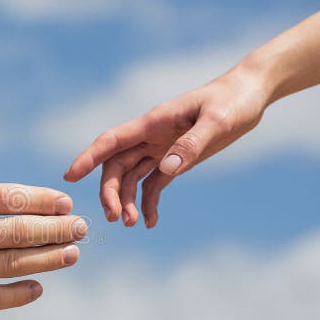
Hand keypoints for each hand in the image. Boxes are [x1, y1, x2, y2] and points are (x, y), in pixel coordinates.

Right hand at [0, 92, 86, 319]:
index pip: (5, 198)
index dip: (40, 200)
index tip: (63, 202)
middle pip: (19, 231)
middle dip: (56, 229)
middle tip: (82, 227)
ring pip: (11, 264)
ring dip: (47, 258)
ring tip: (72, 254)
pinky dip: (17, 294)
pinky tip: (37, 289)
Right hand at [63, 65, 267, 227]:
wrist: (250, 94)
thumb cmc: (234, 101)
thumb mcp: (218, 121)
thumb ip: (191, 144)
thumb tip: (167, 169)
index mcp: (153, 123)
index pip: (111, 142)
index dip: (88, 158)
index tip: (70, 177)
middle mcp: (150, 136)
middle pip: (116, 166)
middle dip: (110, 192)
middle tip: (115, 219)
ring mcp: (160, 148)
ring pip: (131, 178)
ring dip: (126, 201)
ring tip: (130, 225)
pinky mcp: (175, 159)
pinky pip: (153, 184)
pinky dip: (148, 203)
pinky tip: (150, 222)